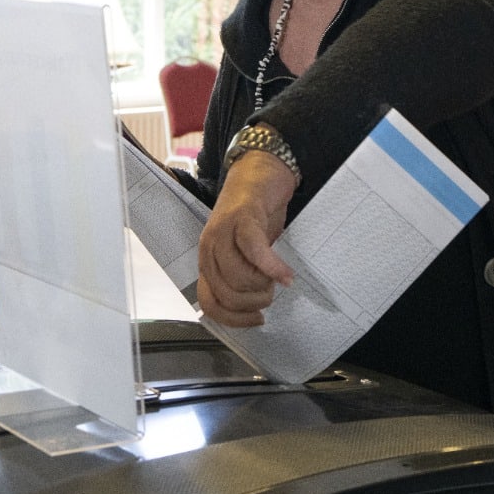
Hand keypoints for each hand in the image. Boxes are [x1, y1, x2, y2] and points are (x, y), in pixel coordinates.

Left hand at [197, 149, 297, 326]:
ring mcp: (222, 232)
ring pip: (239, 277)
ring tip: (277, 276)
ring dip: (264, 285)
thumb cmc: (254, 217)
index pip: (210, 304)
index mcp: (207, 261)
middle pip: (226, 294)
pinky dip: (273, 267)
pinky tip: (286, 275)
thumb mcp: (243, 255)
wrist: (259, 173)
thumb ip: (240, 278)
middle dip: (254, 302)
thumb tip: (251, 312)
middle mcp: (209, 249)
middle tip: (270, 292)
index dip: (234, 320)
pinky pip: (255, 251)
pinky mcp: (242, 218)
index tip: (257, 320)